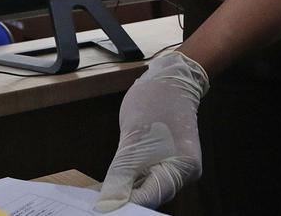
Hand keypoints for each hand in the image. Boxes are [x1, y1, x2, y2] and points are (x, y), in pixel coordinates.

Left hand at [95, 52, 208, 211]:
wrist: (168, 78)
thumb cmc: (153, 103)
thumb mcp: (132, 141)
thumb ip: (121, 176)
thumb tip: (107, 205)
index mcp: (183, 169)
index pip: (150, 198)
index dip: (124, 205)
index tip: (100, 208)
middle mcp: (184, 173)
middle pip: (151, 196)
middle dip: (124, 199)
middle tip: (96, 202)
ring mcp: (175, 167)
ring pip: (147, 188)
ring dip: (126, 191)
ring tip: (101, 194)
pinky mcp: (166, 160)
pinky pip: (146, 177)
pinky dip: (130, 180)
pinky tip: (113, 183)